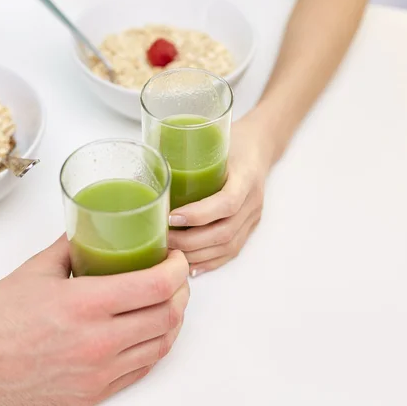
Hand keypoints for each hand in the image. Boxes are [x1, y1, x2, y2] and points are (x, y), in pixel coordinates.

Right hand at [0, 236, 189, 404]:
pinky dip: (153, 348)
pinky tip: (147, 333)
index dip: (178, 268)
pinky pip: (141, 370)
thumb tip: (88, 232)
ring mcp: (99, 374)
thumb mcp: (34, 272)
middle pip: (168, 315)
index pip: (157, 286)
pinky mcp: (93, 394)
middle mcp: (98, 343)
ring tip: (166, 302)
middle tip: (175, 276)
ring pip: (161, 345)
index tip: (176, 258)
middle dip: (181, 290)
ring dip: (172, 320)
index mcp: (85, 305)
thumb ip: (69, 249)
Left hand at [167, 112, 274, 276]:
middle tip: (163, 239)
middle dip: (190, 242)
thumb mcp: (211, 142)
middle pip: (224, 232)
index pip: (227, 203)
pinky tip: (190, 265)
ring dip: (196, 255)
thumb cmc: (231, 141)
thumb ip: (187, 157)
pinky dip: (209, 261)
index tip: (172, 216)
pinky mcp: (249, 228)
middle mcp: (253, 201)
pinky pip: (231, 251)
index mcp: (246, 176)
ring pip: (227, 246)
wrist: (260, 146)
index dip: (199, 214)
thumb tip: (146, 172)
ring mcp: (253, 218)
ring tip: (170, 254)